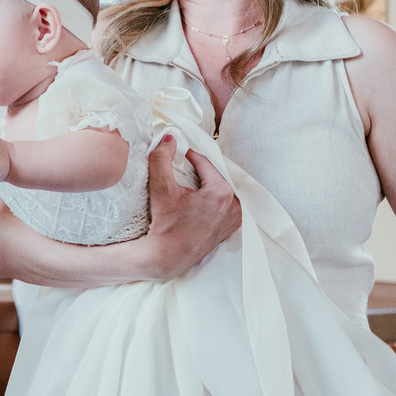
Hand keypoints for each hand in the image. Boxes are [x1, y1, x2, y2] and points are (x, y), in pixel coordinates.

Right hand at [140, 137, 240, 278]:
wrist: (167, 257)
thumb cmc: (165, 226)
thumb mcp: (161, 188)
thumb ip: (161, 159)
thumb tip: (169, 138)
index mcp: (221, 193)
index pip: (206, 163)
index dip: (190, 156)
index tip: (178, 154)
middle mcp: (234, 205)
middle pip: (216, 176)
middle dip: (201, 170)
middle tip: (184, 167)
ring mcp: (234, 218)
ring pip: (221, 189)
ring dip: (208, 183)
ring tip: (191, 181)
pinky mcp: (230, 228)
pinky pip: (225, 204)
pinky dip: (213, 197)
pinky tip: (198, 198)